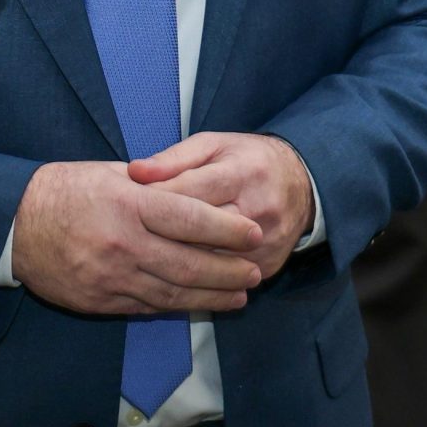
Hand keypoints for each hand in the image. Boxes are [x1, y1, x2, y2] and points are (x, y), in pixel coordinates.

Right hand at [9, 161, 263, 315]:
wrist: (13, 227)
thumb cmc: (63, 191)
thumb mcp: (109, 174)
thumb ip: (153, 186)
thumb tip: (195, 191)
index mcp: (128, 205)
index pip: (190, 219)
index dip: (227, 230)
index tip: (254, 233)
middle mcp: (124, 244)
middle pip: (189, 264)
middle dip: (229, 271)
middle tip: (255, 272)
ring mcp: (112, 277)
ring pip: (174, 293)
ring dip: (212, 296)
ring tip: (240, 295)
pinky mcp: (102, 301)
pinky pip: (149, 307)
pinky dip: (179, 308)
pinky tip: (199, 305)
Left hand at [127, 132, 315, 279]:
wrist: (301, 183)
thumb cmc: (246, 159)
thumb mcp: (213, 145)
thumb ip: (173, 158)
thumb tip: (135, 172)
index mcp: (241, 173)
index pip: (189, 195)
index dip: (152, 203)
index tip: (124, 210)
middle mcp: (257, 209)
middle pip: (198, 234)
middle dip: (159, 238)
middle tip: (128, 243)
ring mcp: (266, 243)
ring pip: (210, 263)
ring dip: (175, 265)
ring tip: (143, 262)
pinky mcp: (269, 265)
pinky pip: (226, 281)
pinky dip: (199, 282)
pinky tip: (172, 279)